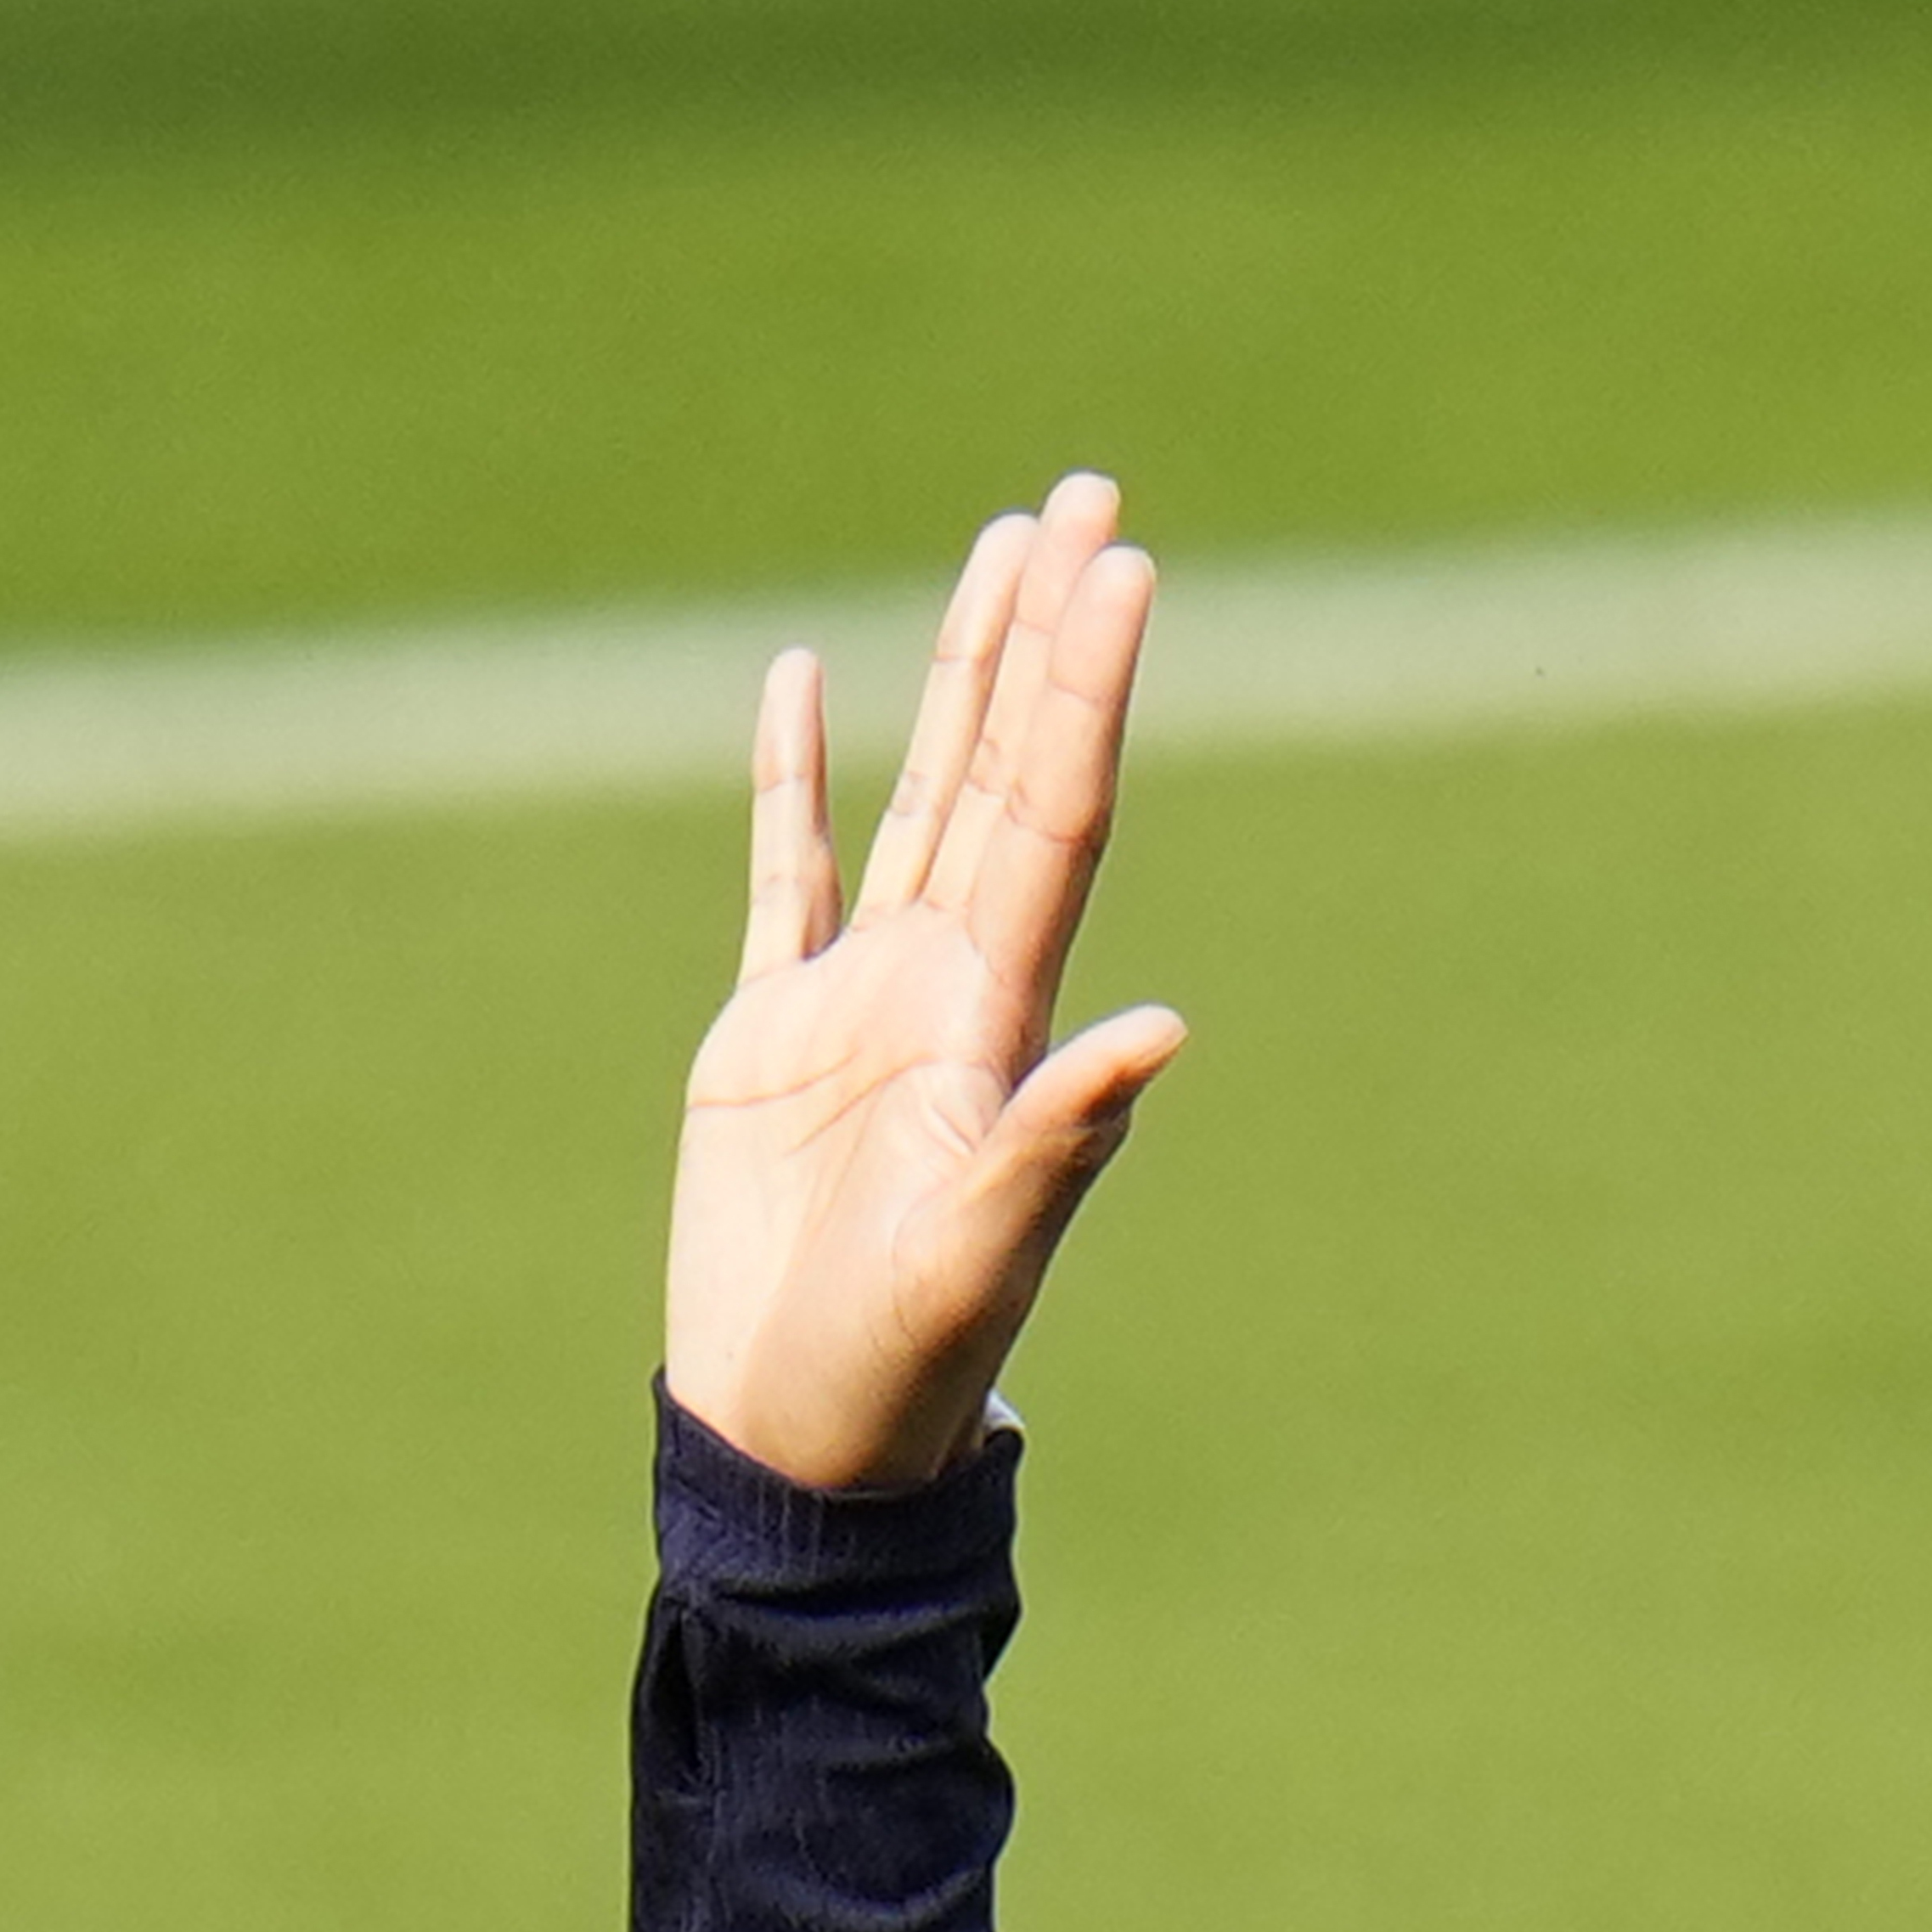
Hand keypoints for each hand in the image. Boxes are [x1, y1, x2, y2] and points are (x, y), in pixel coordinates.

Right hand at [663, 477, 1188, 1495]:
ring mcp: (859, 998)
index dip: (1088, 690)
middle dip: (1046, 634)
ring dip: (963, 673)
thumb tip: (1161, 1034)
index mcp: (995, 1019)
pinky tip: (808, 679)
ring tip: (1003, 548)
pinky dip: (795, 778)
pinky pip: (784, 873)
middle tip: (1088, 495)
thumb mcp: (977, 1254)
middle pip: (1008, 768)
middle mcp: (945, 984)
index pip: (1057, 814)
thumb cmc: (892, 1367)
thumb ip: (1058, 1142)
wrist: (799, 1436)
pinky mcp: (770, 1032)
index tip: (1125, 570)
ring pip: (922, 792)